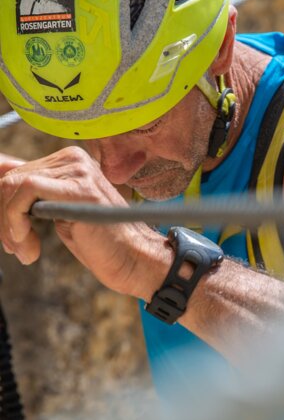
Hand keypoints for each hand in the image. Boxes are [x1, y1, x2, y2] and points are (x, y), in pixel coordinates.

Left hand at [0, 146, 165, 296]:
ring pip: (14, 184)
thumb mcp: (56, 215)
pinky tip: (28, 242)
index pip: (16, 172)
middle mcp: (74, 159)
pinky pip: (26, 191)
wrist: (134, 260)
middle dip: (5, 217)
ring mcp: (78, 170)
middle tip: (16, 248)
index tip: (11, 234)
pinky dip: (16, 220)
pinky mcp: (77, 187)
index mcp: (70, 162)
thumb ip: (30, 198)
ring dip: (9, 224)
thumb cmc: (101, 244)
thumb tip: (0, 178)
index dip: (4, 206)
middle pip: (12, 178)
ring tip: (24, 250)